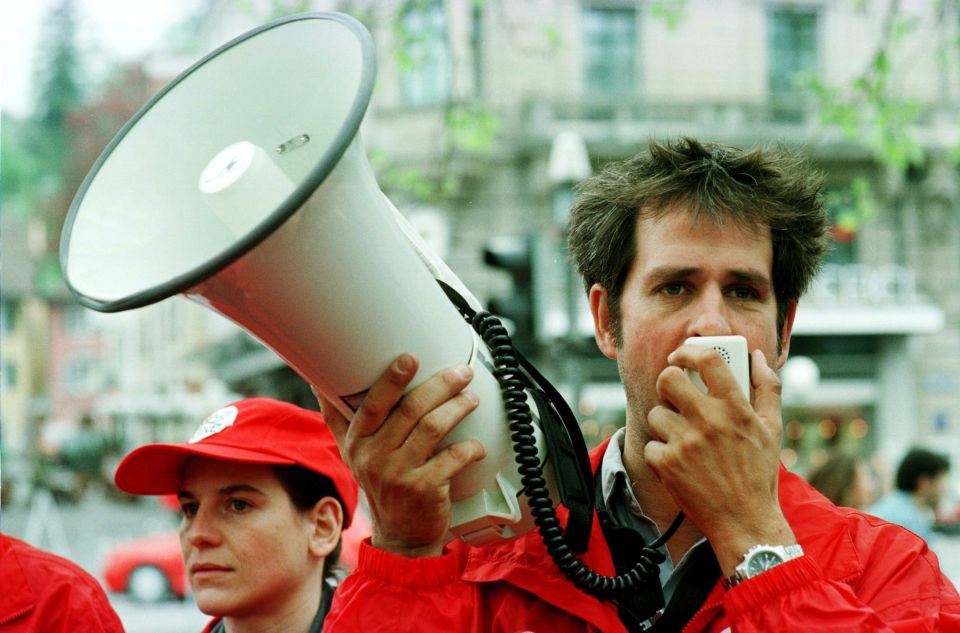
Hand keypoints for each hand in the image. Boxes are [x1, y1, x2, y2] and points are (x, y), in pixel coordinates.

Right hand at [313, 353, 484, 557]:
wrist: (401, 537)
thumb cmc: (382, 487)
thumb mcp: (353, 454)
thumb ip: (338, 418)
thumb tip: (316, 382)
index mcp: (358, 442)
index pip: (373, 404)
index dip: (392, 380)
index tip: (410, 358)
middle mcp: (375, 457)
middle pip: (409, 410)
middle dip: (440, 385)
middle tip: (461, 372)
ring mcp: (399, 475)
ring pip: (432, 428)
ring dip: (456, 408)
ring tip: (471, 399)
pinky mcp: (425, 490)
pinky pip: (452, 458)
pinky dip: (469, 448)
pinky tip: (477, 444)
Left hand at [644, 346, 794, 572]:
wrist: (745, 522)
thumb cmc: (758, 473)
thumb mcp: (773, 429)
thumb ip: (767, 388)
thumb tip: (757, 356)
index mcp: (735, 408)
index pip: (707, 360)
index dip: (688, 352)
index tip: (681, 356)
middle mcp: (709, 422)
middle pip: (668, 379)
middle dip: (668, 384)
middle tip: (675, 396)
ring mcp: (685, 443)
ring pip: (656, 414)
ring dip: (666, 425)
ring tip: (684, 440)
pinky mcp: (666, 465)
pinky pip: (651, 444)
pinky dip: (661, 454)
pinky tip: (680, 464)